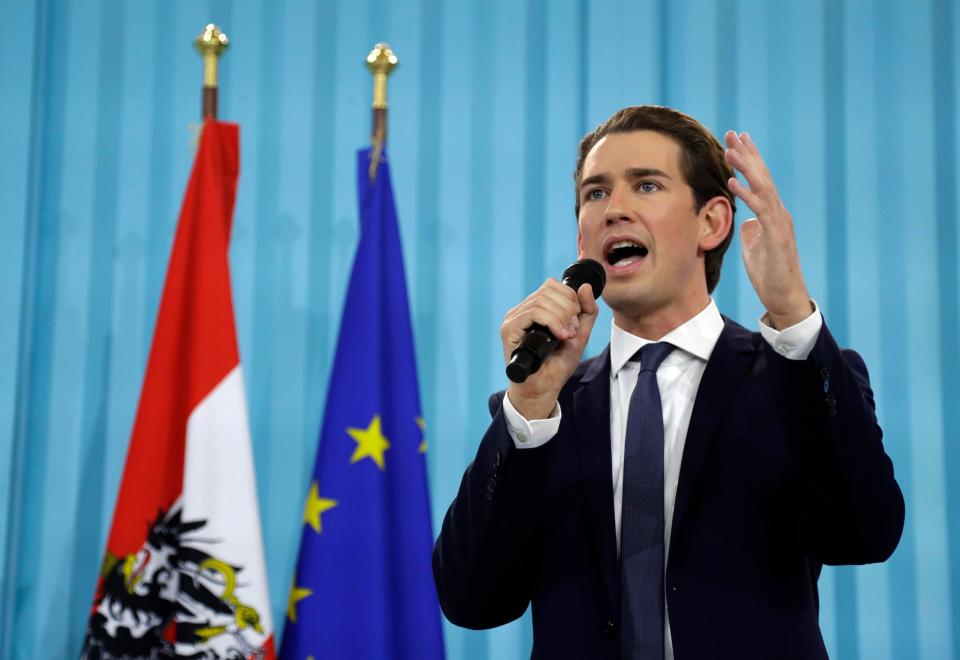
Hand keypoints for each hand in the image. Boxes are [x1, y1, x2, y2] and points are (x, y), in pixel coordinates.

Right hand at [500, 279, 599, 418]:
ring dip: (561, 316)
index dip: (569, 297)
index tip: (576, 319)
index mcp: (534, 308)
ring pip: (541, 300)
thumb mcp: (579, 334)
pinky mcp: (509, 330)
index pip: (551, 285)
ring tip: (567, 335)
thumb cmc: (557, 365)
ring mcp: (513, 319)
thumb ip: (586, 311)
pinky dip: (551, 321)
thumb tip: (584, 286)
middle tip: (572, 330)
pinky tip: (559, 336)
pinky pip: (533, 313)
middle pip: (547, 290)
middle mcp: (521, 311)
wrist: (544, 388)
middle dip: (567, 307)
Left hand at [724, 131, 811, 328]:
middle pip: (762, 177)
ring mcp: (779, 223)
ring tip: (730, 150)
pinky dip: (746, 195)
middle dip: (748, 154)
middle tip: (734, 132)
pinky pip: (760, 211)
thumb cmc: (770, 274)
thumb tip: (746, 220)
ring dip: (745, 169)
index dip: (750, 160)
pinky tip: (732, 183)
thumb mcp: (755, 248)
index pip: (760, 180)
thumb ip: (752, 231)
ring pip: (762, 189)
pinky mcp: (776, 237)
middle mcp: (778, 213)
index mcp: (772, 214)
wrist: (785, 297)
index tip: (737, 140)